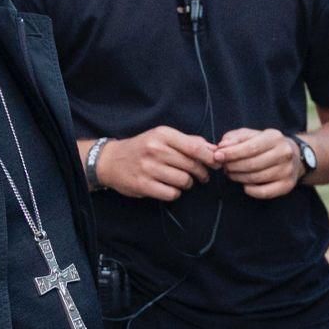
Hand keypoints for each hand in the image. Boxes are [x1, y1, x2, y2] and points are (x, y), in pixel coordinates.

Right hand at [95, 127, 217, 200]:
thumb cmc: (142, 147)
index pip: (195, 148)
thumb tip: (213, 148)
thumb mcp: (162, 137)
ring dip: (188, 184)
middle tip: (202, 176)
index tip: (217, 164)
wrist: (111, 160)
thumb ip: (188, 141)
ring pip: (184, 181)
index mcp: (163, 135)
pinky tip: (170, 187)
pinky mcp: (143, 185)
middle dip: (202, 173)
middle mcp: (156, 150)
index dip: (210, 158)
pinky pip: (171, 194)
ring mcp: (148, 168)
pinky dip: (175, 193)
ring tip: (183, 181)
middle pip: (192, 165)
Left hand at [215, 128, 302, 199]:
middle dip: (233, 166)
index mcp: (275, 137)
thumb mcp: (251, 135)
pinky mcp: (287, 185)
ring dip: (238, 177)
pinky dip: (251, 190)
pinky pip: (265, 192)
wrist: (293, 154)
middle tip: (224, 166)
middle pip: (252, 164)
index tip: (218, 156)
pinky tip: (245, 185)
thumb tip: (222, 147)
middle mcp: (284, 153)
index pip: (250, 147)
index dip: (232, 153)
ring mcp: (287, 170)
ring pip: (256, 178)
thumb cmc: (266, 144)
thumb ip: (235, 138)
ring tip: (231, 173)